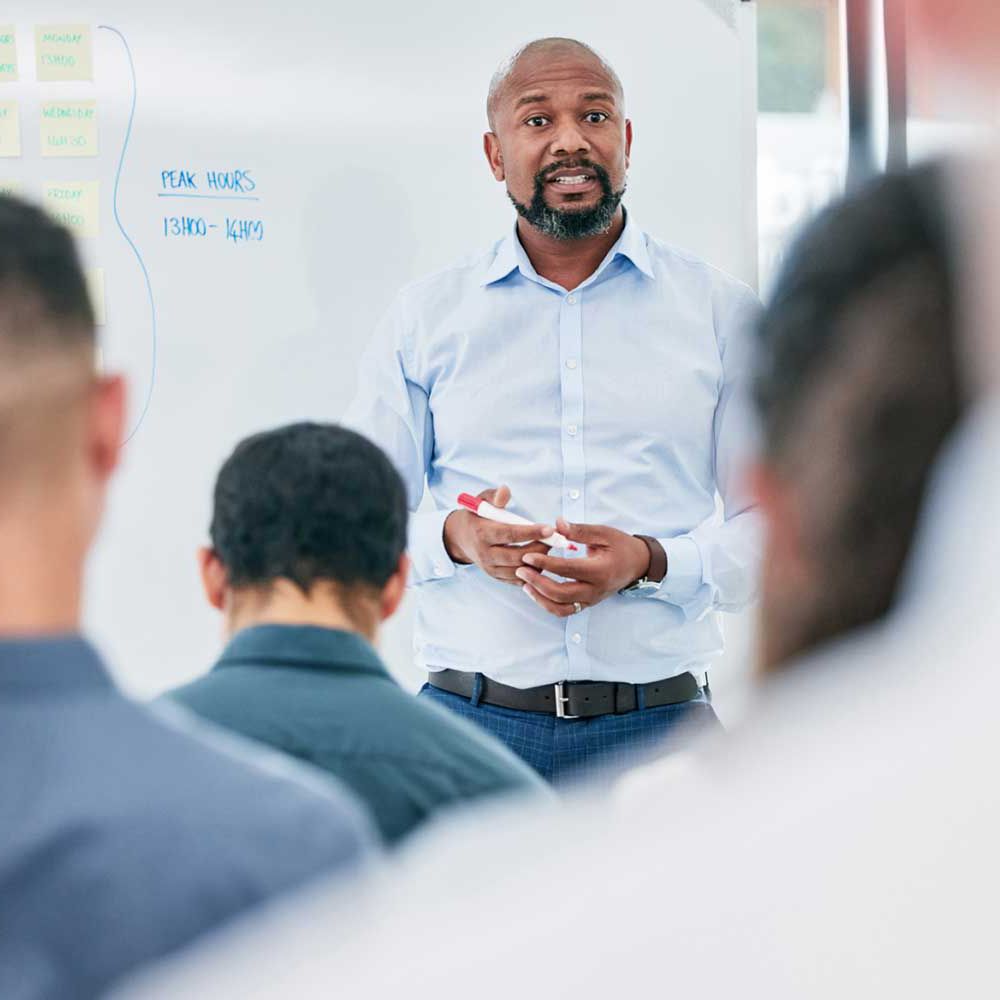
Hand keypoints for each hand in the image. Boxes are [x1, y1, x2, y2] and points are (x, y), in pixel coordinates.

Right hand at [443, 485, 553, 584]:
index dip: (531, 532)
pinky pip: (518, 580)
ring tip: (549, 547)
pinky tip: (540, 559)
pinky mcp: (496, 577)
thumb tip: (505, 491)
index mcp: (481, 533)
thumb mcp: (481, 501)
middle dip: (539, 548)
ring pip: (520, 571)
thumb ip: (494, 495)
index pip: (509, 535)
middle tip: (554, 539)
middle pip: (516, 556)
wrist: (460, 538)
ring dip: (538, 561)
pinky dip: (532, 572)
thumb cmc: (476, 516)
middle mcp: (485, 554)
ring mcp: (490, 569)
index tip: (550, 529)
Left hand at [514, 518, 650, 616]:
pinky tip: (535, 591)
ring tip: (524, 583)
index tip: (527, 556)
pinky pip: (564, 610)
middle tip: (521, 569)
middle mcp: (595, 590)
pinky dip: (547, 604)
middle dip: (537, 583)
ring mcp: (591, 600)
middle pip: (561, 593)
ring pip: (560, 608)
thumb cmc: (621, 546)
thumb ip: (579, 530)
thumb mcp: (603, 533)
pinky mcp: (587, 604)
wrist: (638, 564)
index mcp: (600, 570)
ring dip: (540, 597)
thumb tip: (557, 524)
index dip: (545, 563)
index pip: (567, 569)